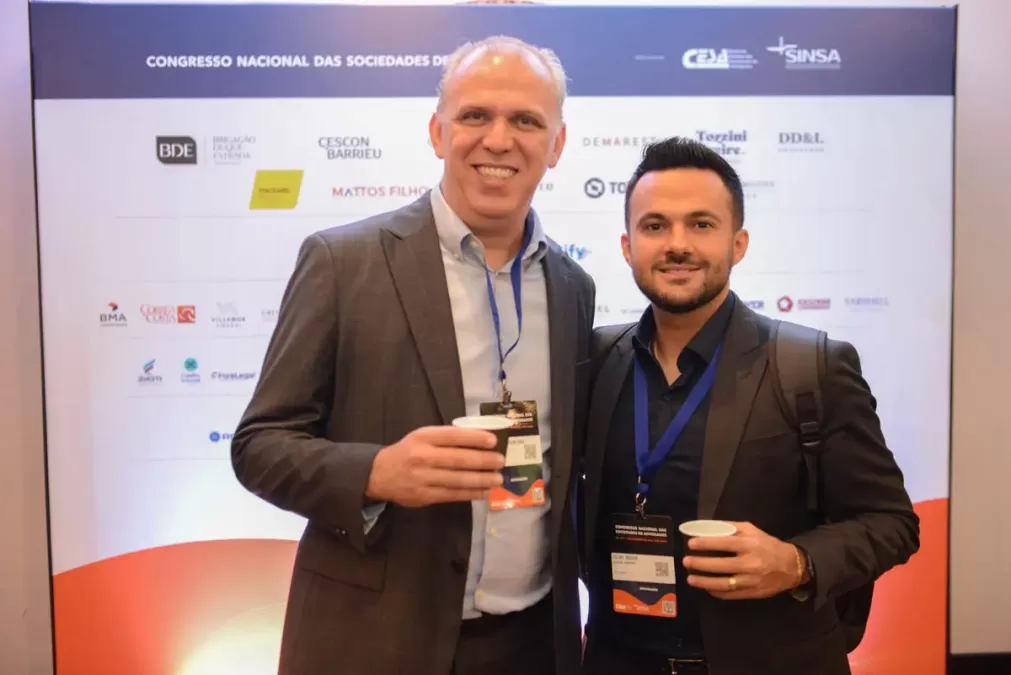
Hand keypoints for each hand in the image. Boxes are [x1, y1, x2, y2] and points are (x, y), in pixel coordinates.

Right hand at [365, 426, 505, 506]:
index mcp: (423, 437)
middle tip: (501, 461)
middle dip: (483, 461)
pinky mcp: (424, 496)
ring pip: (458, 480)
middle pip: (458, 459)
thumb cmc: (408, 451)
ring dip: (481, 480)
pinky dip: (471, 493)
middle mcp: (423, 457)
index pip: (453, 436)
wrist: (379, 474)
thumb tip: (481, 439)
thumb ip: (446, 438)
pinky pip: (453, 495)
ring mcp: (423, 478)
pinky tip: (484, 491)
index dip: (474, 438)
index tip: (493, 440)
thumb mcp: (422, 437)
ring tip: (497, 479)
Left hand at [683, 522, 805, 599]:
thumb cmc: (767, 545)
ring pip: (723, 583)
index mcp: (749, 544)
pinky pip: (730, 594)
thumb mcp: (752, 530)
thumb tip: (706, 527)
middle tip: (686, 561)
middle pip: (720, 565)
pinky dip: (716, 592)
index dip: (705, 544)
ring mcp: (750, 580)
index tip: (691, 544)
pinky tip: (706, 588)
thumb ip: (730, 528)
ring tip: (691, 579)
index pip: (723, 543)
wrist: (791, 566)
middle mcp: (750, 563)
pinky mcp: (751, 593)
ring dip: (704, 582)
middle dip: (700, 564)